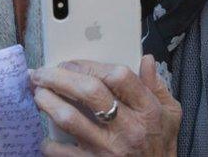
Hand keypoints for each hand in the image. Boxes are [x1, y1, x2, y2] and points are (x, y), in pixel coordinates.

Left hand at [30, 55, 181, 156]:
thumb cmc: (161, 145)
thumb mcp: (170, 113)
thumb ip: (156, 86)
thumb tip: (146, 60)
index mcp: (147, 110)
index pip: (119, 76)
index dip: (91, 65)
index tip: (73, 63)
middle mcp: (128, 128)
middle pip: (89, 92)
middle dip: (60, 77)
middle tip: (42, 73)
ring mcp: (109, 149)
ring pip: (70, 119)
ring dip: (48, 103)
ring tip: (37, 94)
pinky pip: (63, 152)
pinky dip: (49, 143)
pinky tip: (45, 136)